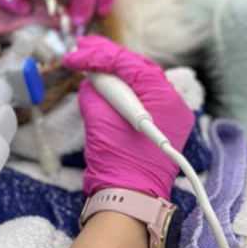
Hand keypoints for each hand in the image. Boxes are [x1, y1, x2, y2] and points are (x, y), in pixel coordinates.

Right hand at [62, 37, 194, 198]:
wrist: (128, 200)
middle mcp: (172, 104)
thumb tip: (92, 80)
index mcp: (165, 99)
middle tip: (81, 47)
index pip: (130, 64)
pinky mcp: (156, 126)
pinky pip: (138, 98)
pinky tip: (102, 81)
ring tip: (88, 58)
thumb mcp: (101, 121)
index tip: (75, 54)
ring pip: (139, 82)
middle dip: (108, 57)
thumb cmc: (118, 164)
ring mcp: (166, 116)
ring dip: (113, 71)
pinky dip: (120, 89)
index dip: (100, 56)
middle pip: (138, 68)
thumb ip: (96, 93)